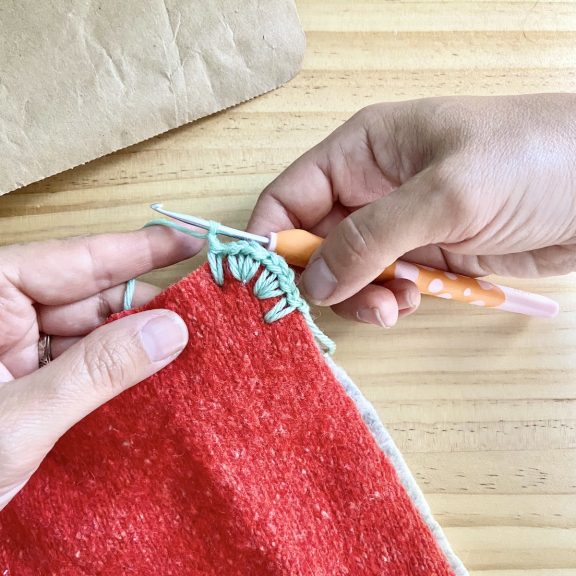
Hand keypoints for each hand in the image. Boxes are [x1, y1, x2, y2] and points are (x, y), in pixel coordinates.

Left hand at [0, 226, 202, 508]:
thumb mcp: (18, 418)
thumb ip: (96, 370)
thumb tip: (171, 330)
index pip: (73, 260)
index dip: (137, 249)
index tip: (189, 240)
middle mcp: (1, 315)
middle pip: (89, 296)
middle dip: (146, 303)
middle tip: (204, 309)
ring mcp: (14, 352)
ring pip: (92, 333)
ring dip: (138, 341)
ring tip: (191, 344)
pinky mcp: (27, 384)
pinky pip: (84, 365)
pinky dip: (119, 371)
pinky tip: (157, 372)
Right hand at [248, 94, 575, 327]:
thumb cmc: (530, 161)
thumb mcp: (445, 194)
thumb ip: (372, 237)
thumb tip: (313, 280)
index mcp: (361, 151)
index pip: (289, 196)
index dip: (272, 239)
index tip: (270, 284)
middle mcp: (370, 188)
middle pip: (314, 242)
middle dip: (326, 278)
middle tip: (357, 302)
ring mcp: (397, 224)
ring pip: (348, 271)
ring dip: (362, 296)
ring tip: (396, 305)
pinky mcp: (423, 255)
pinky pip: (383, 285)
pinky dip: (391, 300)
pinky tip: (417, 300)